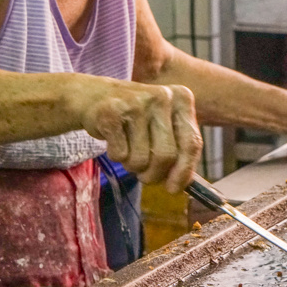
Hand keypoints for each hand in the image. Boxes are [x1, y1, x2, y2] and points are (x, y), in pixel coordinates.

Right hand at [76, 80, 201, 193]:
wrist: (94, 96)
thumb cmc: (137, 119)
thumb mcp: (164, 126)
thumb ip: (180, 151)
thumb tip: (188, 184)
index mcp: (182, 99)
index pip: (191, 143)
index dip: (184, 172)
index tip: (173, 189)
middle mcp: (162, 97)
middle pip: (166, 155)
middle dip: (154, 174)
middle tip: (145, 175)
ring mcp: (136, 102)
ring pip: (141, 159)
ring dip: (133, 165)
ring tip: (128, 149)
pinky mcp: (111, 111)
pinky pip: (120, 154)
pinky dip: (116, 156)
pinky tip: (114, 139)